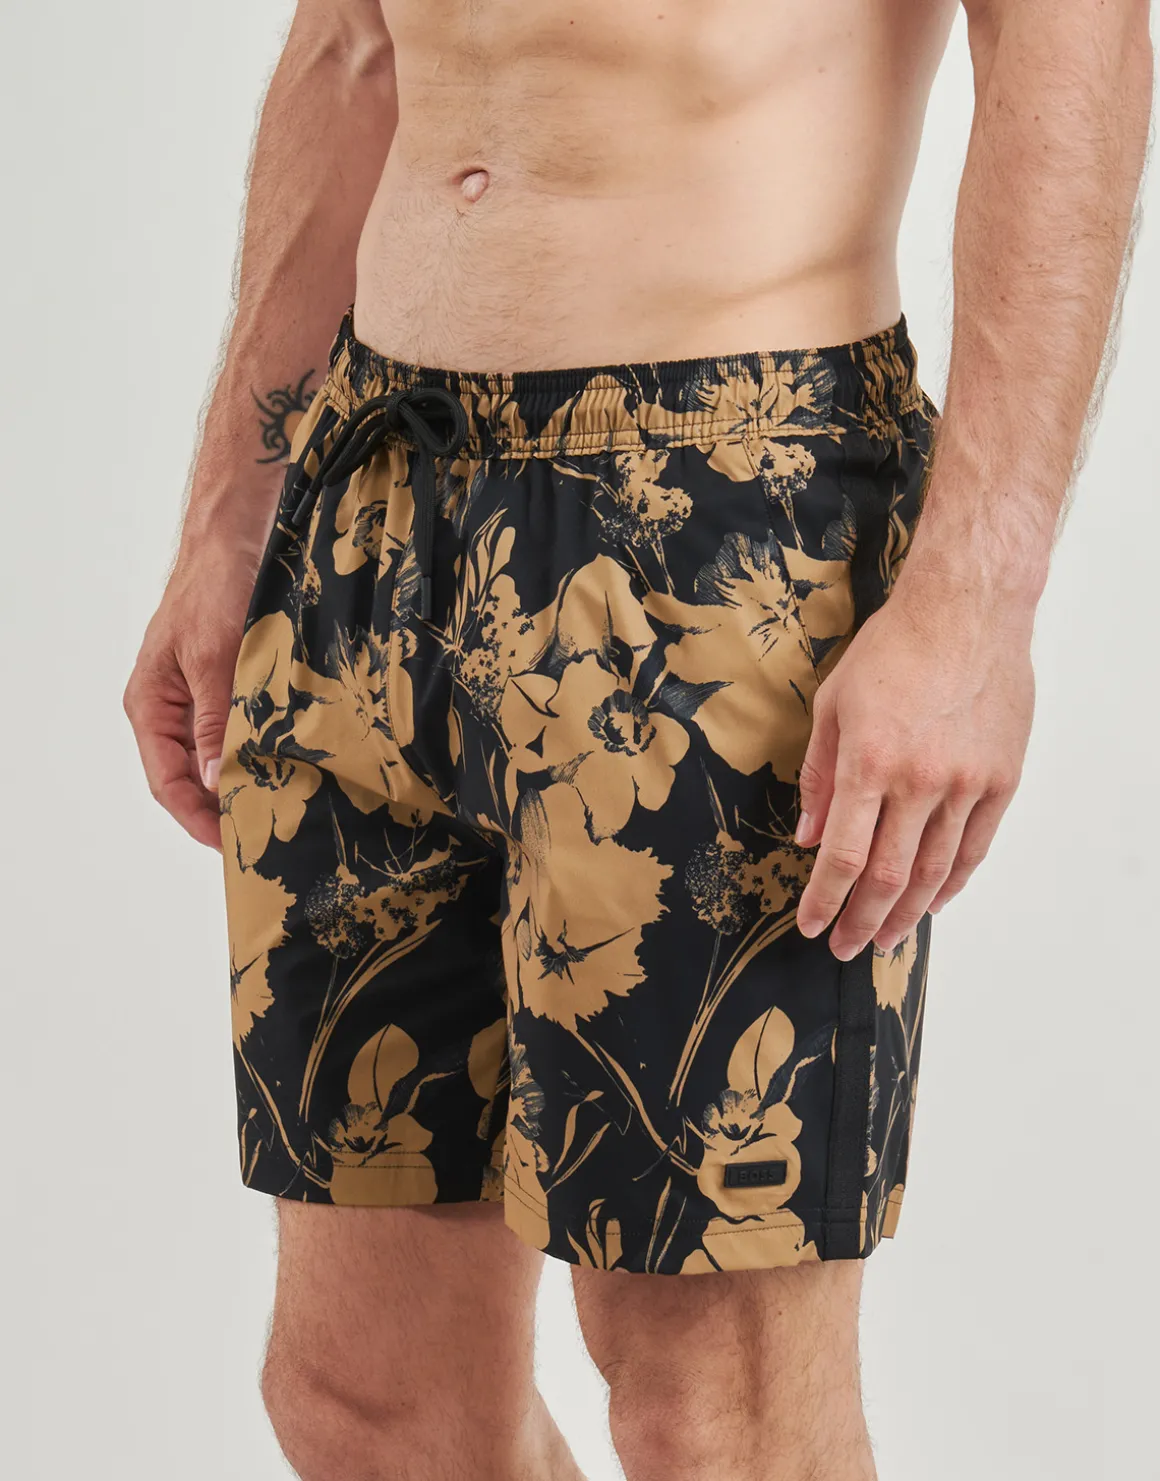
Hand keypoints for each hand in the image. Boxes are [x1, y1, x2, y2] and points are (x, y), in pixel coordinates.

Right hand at [124, 541, 258, 849]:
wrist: (239, 532)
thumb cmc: (213, 585)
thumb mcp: (213, 657)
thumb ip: (212, 720)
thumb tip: (212, 779)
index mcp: (152, 706)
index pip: (168, 782)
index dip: (197, 818)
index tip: (230, 846)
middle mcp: (174, 707)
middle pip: (194, 776)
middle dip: (225, 806)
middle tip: (266, 833)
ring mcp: (205, 696)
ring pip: (223, 755)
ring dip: (249, 779)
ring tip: (283, 807)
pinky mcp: (237, 683)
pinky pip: (246, 729)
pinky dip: (264, 749)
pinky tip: (293, 764)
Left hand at [794, 574, 1034, 958]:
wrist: (967, 612)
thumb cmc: (893, 649)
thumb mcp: (834, 704)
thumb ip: (820, 775)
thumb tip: (811, 836)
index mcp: (869, 762)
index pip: (844, 856)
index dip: (825, 899)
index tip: (811, 925)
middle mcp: (919, 781)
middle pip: (887, 875)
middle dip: (862, 920)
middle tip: (845, 948)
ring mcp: (965, 783)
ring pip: (934, 871)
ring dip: (907, 913)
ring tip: (886, 938)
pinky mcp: (1001, 778)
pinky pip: (974, 847)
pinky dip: (952, 882)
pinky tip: (933, 902)